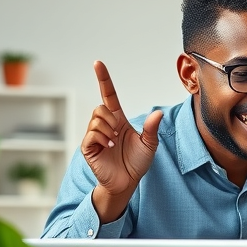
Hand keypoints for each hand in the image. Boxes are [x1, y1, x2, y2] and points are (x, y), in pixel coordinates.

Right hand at [83, 61, 162, 214]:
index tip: (97, 63)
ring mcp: (94, 136)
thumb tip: (158, 114)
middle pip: (100, 107)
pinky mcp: (88, 147)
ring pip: (96, 118)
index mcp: (118, 120)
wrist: (127, 182)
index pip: (109, 95)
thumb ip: (152, 128)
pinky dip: (102, 137)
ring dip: (108, 129)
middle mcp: (105, 125)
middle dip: (111, 118)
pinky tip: (108, 146)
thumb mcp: (149, 144)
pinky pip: (91, 133)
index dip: (103, 79)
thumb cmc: (137, 163)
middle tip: (118, 133)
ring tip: (113, 142)